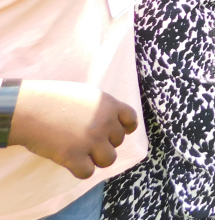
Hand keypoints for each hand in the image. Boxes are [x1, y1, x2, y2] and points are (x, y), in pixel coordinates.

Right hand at [7, 80, 137, 178]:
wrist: (29, 109)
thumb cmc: (54, 99)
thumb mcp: (86, 95)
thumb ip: (102, 108)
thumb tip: (115, 123)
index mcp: (109, 104)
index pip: (131, 120)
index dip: (123, 128)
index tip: (111, 133)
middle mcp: (105, 122)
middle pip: (118, 142)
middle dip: (104, 143)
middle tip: (84, 139)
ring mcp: (91, 140)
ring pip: (108, 159)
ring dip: (96, 159)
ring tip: (80, 151)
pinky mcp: (74, 156)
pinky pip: (88, 172)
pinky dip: (79, 170)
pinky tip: (70, 161)